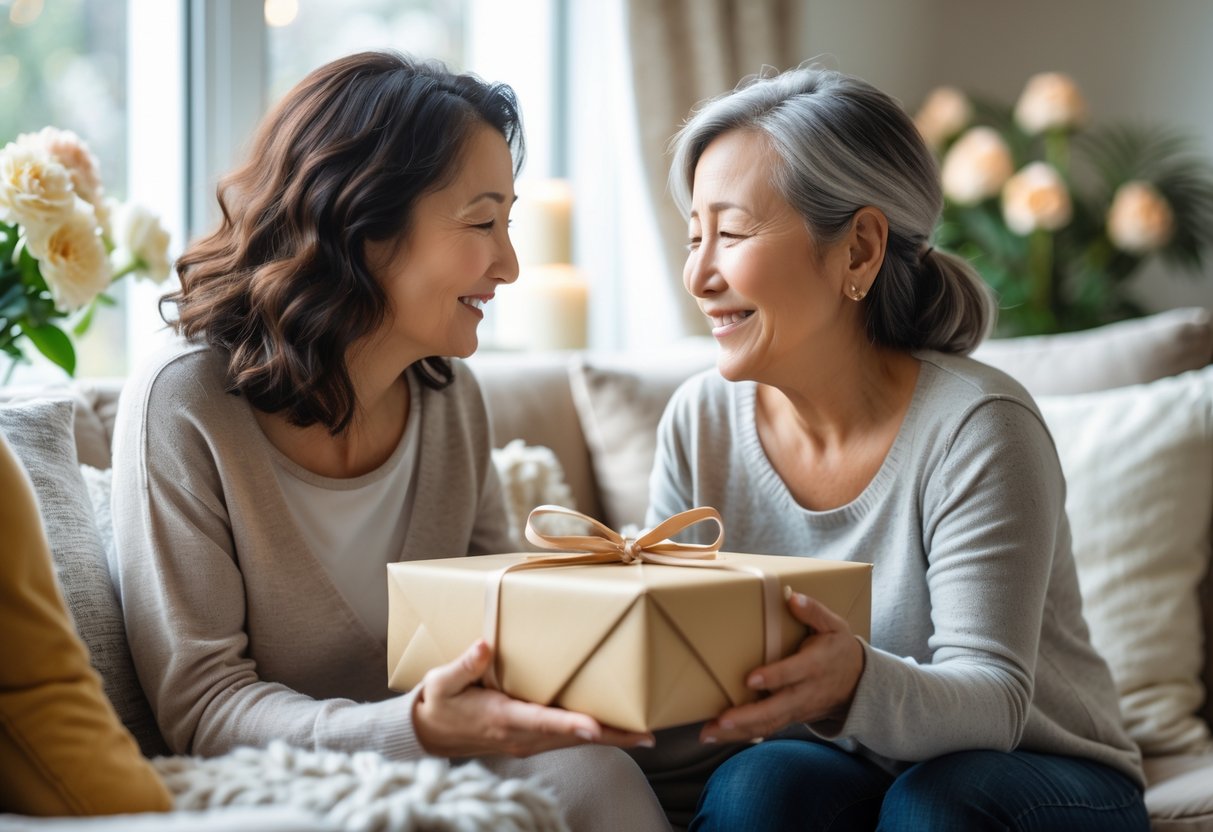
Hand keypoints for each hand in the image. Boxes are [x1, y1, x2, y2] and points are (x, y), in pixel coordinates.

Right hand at [413, 639, 655, 757]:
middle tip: (647, 734)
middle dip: (610, 736)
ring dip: (608, 739)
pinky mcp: (528, 741)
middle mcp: (519, 736)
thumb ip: (464, 665)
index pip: (541, 722)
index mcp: (501, 717)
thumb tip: (484, 645)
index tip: (596, 727)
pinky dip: (591, 738)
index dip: (570, 724)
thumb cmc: (438, 703)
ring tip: (643, 734)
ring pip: (573, 742)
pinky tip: (612, 731)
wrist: (428, 734)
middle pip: (571, 738)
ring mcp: (525, 742)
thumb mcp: (441, 682)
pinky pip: (565, 741)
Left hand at [700, 590, 864, 743]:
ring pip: (767, 724)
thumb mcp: (834, 626)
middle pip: (776, 709)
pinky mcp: (789, 717)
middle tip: (722, 720)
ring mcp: (796, 709)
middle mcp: (804, 692)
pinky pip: (765, 729)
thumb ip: (814, 611)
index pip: (793, 673)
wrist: (857, 684)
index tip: (751, 680)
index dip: (774, 677)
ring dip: (737, 731)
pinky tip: (717, 735)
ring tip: (708, 732)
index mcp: (815, 666)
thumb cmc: (838, 650)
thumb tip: (791, 597)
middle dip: (748, 716)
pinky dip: (741, 734)